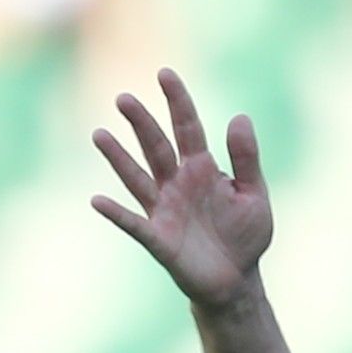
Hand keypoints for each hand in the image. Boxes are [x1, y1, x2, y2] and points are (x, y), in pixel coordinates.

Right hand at [91, 68, 272, 308]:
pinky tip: (97, 200)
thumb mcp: (254, 193)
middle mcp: (178, 183)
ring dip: (119, 158)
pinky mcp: (158, 238)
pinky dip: (117, 213)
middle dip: (142, 123)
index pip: (188, 127)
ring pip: (138, 178)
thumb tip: (239, 116)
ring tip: (100, 134)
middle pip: (157, 146)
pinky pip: (134, 223)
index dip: (177, 101)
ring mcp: (164, 209)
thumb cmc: (245, 233)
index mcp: (203, 168)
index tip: (165, 73)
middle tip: (124, 97)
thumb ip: (246, 158)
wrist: (237, 278)